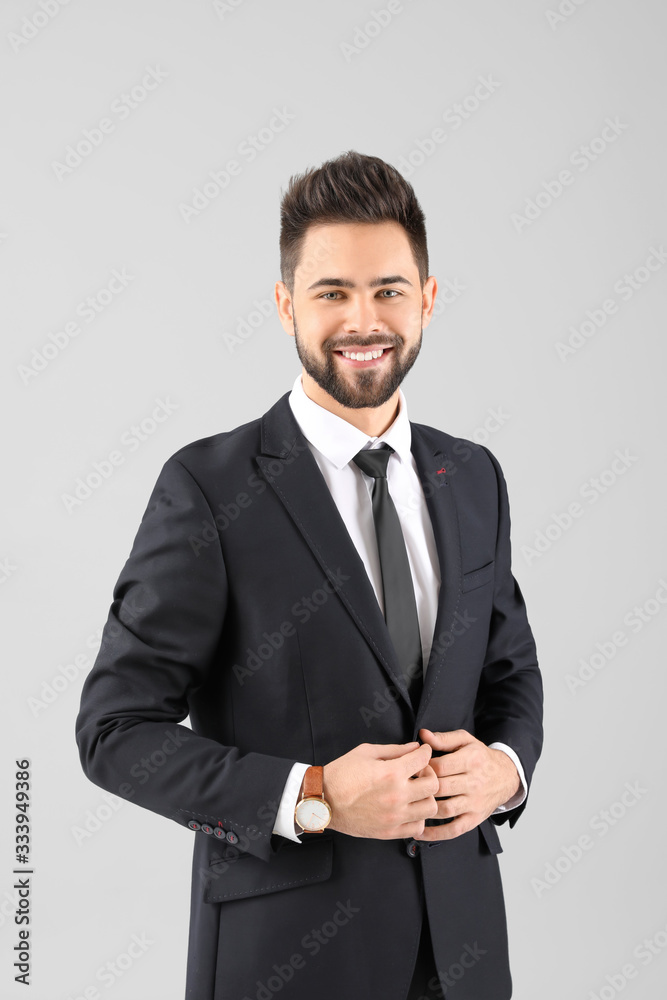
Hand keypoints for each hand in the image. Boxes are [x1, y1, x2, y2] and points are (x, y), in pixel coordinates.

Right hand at [322, 742, 439, 838]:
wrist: (323, 800)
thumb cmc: (341, 774)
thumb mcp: (366, 752)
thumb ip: (394, 750)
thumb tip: (414, 747)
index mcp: (391, 773)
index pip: (423, 759)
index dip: (425, 751)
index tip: (423, 752)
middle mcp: (396, 795)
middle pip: (433, 785)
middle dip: (429, 774)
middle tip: (420, 772)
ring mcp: (394, 816)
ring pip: (431, 808)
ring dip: (426, 797)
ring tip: (415, 792)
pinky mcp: (390, 831)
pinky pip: (418, 827)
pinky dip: (418, 818)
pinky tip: (409, 809)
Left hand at [413, 728, 519, 841]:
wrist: (506, 776)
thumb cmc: (481, 757)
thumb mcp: (466, 741)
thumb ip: (443, 738)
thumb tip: (423, 735)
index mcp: (471, 760)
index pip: (441, 766)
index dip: (422, 768)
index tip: (411, 768)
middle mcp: (475, 783)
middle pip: (441, 788)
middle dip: (421, 788)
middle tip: (407, 787)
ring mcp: (475, 803)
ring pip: (446, 809)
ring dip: (425, 809)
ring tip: (410, 805)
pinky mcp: (475, 818)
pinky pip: (455, 829)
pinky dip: (436, 833)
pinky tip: (420, 831)